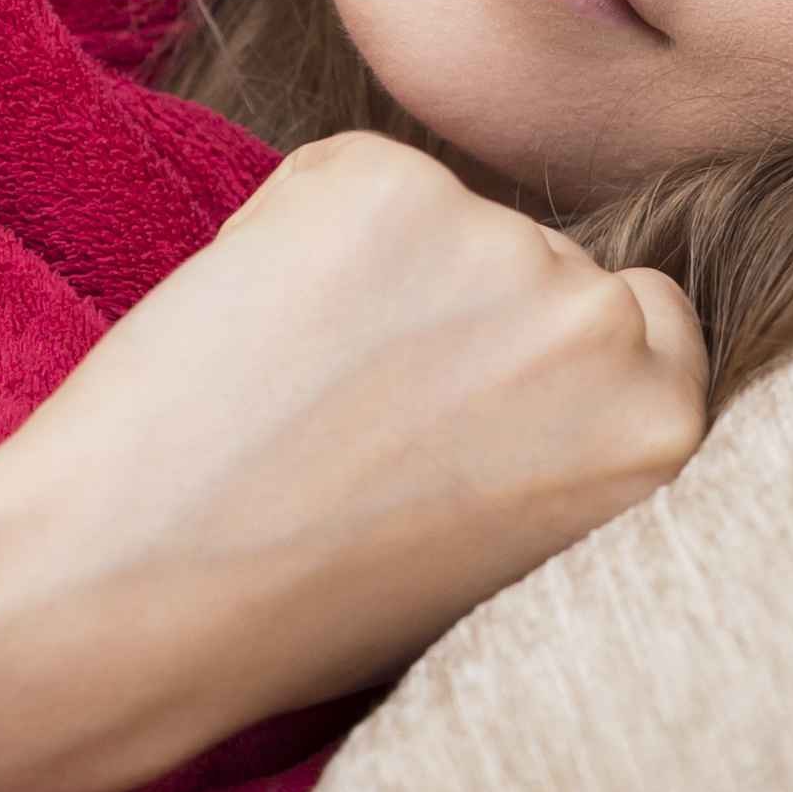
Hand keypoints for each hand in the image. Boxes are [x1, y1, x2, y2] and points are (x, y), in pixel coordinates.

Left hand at [0, 132, 706, 791]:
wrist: (134, 594)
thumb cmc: (301, 611)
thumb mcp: (506, 561)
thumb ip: (563, 445)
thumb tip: (540, 354)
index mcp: (658, 433)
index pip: (651, 326)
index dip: (553, 359)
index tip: (481, 401)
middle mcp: (601, 327)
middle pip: (551, 267)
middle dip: (471, 316)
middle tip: (363, 414)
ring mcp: (493, 241)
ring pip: (448, 222)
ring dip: (382, 276)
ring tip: (293, 393)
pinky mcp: (381, 180)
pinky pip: (350, 180)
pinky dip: (298, 236)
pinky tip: (250, 338)